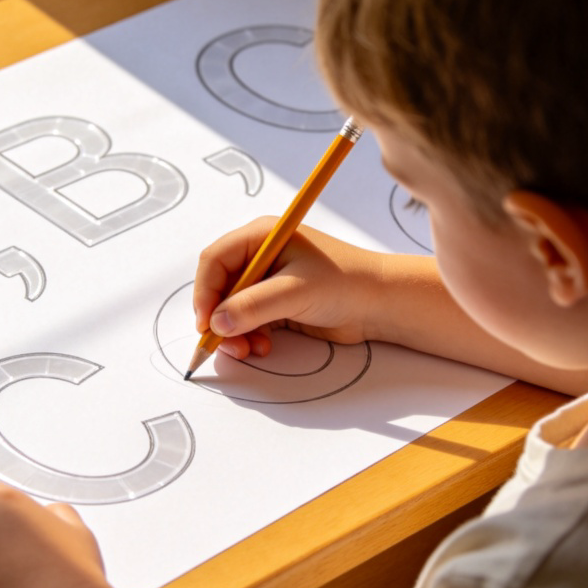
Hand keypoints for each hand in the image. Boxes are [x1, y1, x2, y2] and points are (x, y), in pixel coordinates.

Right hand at [193, 219, 384, 359]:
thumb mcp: (295, 291)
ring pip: (231, 309)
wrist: (381, 304)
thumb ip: (253, 306)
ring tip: (249, 350)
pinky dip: (249, 337)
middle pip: (219, 287)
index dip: (205, 292)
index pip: (215, 260)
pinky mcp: (275, 304)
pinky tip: (263, 347)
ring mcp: (267, 281)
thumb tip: (217, 323)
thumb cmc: (346, 282)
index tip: (206, 323)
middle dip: (219, 317)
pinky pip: (247, 322)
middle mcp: (260, 256)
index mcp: (261, 237)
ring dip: (234, 332)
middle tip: (224, 344)